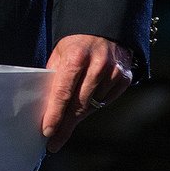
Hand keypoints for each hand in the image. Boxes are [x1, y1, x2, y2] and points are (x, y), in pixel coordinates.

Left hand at [40, 34, 134, 152]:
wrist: (106, 29)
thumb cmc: (77, 43)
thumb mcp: (60, 53)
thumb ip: (54, 76)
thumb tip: (45, 105)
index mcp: (76, 57)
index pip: (63, 92)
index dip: (55, 114)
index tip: (47, 131)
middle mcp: (97, 66)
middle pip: (78, 105)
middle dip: (64, 125)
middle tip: (54, 141)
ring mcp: (113, 73)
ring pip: (92, 106)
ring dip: (78, 116)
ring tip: (65, 123)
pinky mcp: (124, 79)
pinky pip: (105, 101)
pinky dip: (94, 105)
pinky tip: (85, 105)